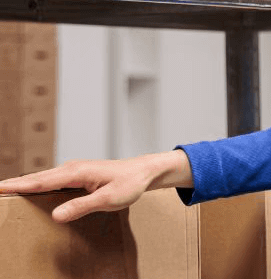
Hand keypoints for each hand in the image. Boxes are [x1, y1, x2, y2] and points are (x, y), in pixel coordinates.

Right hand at [0, 150, 192, 222]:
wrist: (145, 171)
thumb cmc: (130, 183)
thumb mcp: (108, 199)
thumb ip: (81, 206)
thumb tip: (55, 215)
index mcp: (75, 172)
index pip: (39, 181)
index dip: (17, 186)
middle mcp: (71, 168)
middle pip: (36, 178)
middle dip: (14, 185)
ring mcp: (73, 170)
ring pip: (42, 178)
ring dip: (24, 185)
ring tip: (5, 192)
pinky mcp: (77, 175)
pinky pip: (51, 180)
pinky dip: (37, 184)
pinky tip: (31, 192)